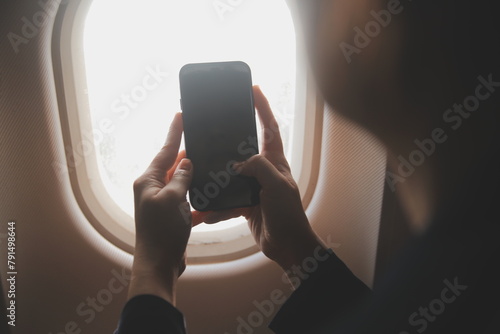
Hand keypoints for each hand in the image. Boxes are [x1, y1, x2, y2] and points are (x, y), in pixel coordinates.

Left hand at [128, 113, 192, 303]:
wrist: (158, 264)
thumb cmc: (161, 232)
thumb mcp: (172, 200)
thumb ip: (180, 178)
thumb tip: (186, 162)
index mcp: (148, 181)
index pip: (165, 150)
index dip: (175, 132)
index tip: (180, 115)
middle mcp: (152, 188)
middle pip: (172, 164)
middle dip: (187, 154)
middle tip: (202, 139)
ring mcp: (162, 202)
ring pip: (181, 181)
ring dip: (194, 175)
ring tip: (208, 163)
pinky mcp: (171, 214)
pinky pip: (186, 198)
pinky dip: (197, 195)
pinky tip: (209, 193)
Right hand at [202, 86, 326, 270]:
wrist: (287, 245)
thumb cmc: (288, 214)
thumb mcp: (276, 185)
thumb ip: (259, 167)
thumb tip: (239, 162)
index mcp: (275, 161)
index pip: (270, 128)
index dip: (263, 107)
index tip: (253, 89)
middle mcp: (264, 171)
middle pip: (244, 149)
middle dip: (229, 141)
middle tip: (212, 132)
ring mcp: (254, 187)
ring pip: (231, 178)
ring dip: (217, 182)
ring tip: (200, 179)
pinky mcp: (246, 204)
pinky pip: (227, 202)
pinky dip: (217, 209)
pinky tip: (204, 214)